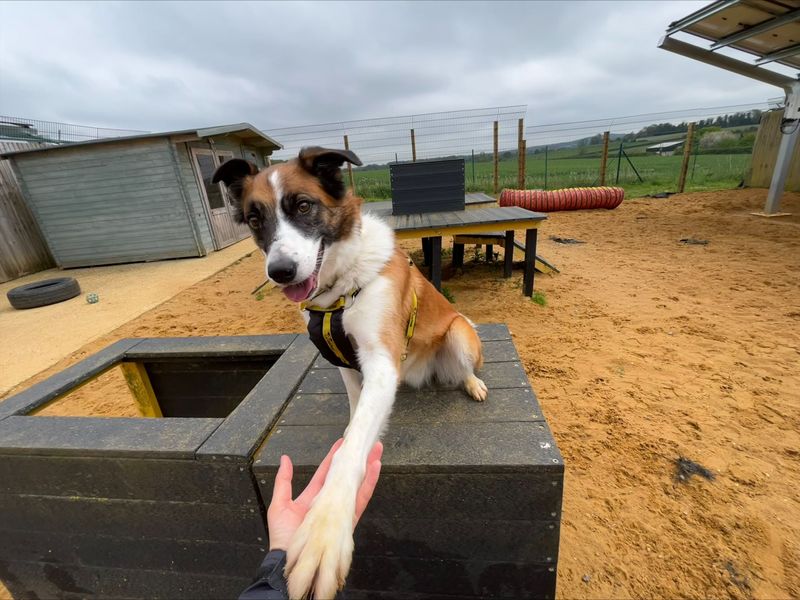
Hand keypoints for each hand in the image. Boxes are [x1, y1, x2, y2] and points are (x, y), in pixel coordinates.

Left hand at [267, 438, 382, 550]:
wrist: (291, 562)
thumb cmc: (283, 537)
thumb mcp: (279, 504)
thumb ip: (283, 481)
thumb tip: (285, 458)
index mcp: (314, 499)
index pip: (326, 474)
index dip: (333, 459)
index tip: (341, 444)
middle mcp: (329, 504)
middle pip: (345, 477)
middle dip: (355, 460)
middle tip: (364, 443)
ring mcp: (340, 512)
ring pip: (357, 486)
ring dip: (367, 467)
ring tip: (375, 450)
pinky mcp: (348, 521)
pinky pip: (361, 500)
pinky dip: (369, 483)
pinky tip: (375, 468)